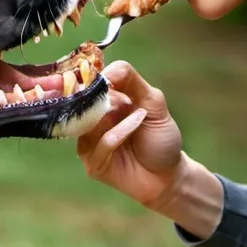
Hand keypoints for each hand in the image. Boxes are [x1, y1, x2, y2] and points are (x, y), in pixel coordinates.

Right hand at [77, 61, 184, 209]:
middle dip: (91, 96)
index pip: (84, 85)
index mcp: (101, 103)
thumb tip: (106, 71)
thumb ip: (131, 81)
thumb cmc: (160, 138)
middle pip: (78, 103)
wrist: (168, 175)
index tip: (92, 71)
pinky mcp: (93, 164)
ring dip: (114, 118)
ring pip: (88, 123)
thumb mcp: (153, 101)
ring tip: (141, 116)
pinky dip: (119, 133)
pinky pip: (101, 144)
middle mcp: (91, 121)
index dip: (84, 76)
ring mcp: (89, 143)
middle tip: (112, 91)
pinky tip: (137, 127)